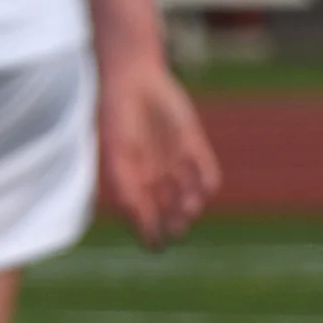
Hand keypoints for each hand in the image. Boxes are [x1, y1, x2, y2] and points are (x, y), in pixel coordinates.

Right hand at [97, 51, 219, 247]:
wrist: (131, 76)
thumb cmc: (115, 114)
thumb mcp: (115, 152)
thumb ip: (123, 184)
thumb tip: (135, 218)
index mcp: (128, 177)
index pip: (141, 215)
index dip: (148, 233)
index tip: (156, 246)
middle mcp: (151, 171)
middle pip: (167, 209)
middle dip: (173, 221)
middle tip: (177, 228)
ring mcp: (173, 158)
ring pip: (188, 193)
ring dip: (190, 204)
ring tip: (189, 207)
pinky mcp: (192, 143)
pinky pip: (207, 170)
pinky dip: (208, 181)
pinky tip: (205, 188)